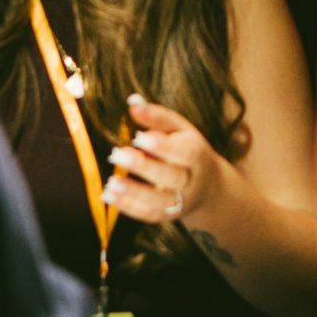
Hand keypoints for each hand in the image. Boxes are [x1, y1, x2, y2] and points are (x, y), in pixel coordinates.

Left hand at [101, 93, 227, 223]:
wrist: (208, 188)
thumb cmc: (187, 149)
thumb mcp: (180, 130)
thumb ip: (157, 117)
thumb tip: (132, 101)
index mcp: (198, 155)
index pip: (184, 152)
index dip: (163, 146)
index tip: (138, 137)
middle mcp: (191, 181)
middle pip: (172, 177)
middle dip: (144, 167)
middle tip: (116, 154)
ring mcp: (180, 202)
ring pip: (160, 201)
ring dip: (134, 193)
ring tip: (111, 182)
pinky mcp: (167, 215)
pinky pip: (149, 215)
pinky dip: (128, 207)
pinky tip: (108, 196)